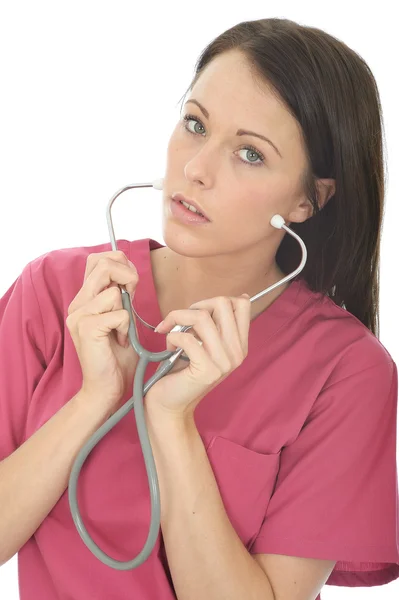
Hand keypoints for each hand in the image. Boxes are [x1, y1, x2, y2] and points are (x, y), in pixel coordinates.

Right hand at [66, 250, 139, 415]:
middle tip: (132, 299)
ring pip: (114, 291)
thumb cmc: (117, 356)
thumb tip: (129, 273)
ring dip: (127, 311)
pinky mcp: (86, 328)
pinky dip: (127, 328)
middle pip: (104, 264)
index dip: (120, 263)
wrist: (106, 388)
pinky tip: (120, 342)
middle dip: (128, 276)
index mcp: (84, 298)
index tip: (131, 286)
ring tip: (122, 331)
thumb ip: (121, 296)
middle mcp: (77, 303)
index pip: (98, 259)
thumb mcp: (122, 318)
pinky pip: (120, 314)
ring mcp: (78, 315)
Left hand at [145, 294, 250, 419]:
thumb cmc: (182, 371)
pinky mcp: (206, 370)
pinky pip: (186, 337)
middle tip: (181, 321)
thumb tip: (229, 298)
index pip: (241, 304)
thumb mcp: (206, 345)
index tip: (199, 313)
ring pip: (202, 317)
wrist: (170, 405)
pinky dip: (171, 336)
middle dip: (195, 306)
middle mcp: (237, 353)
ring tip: (170, 333)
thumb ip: (215, 325)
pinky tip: (169, 347)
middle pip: (222, 303)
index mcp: (239, 345)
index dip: (216, 301)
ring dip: (177, 318)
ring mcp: (224, 363)